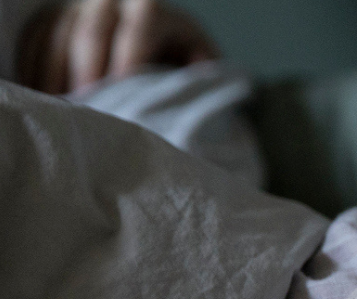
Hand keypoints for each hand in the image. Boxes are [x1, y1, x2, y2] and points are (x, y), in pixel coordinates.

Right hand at [16, 0, 218, 94]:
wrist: (151, 37)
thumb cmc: (177, 54)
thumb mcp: (198, 56)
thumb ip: (202, 67)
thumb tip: (196, 82)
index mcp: (148, 6)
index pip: (138, 26)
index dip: (129, 58)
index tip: (121, 92)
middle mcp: (107, 1)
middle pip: (91, 32)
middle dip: (87, 71)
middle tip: (87, 107)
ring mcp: (74, 9)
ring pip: (57, 37)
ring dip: (56, 75)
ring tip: (63, 109)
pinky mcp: (49, 20)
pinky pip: (33, 42)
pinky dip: (34, 70)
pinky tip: (42, 98)